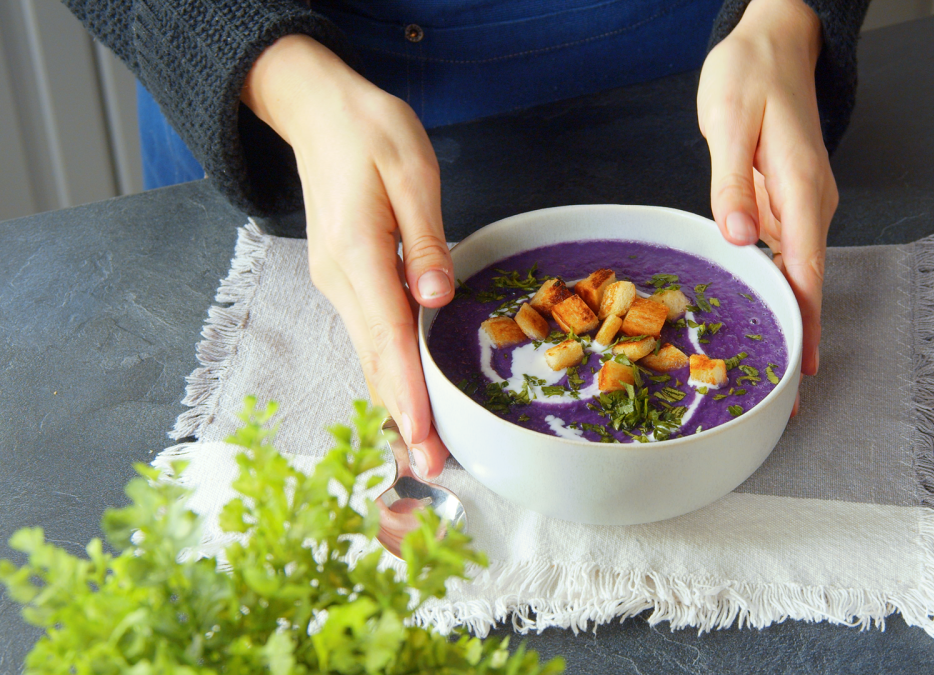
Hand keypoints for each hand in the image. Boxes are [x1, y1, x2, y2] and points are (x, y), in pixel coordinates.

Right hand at [242, 35, 450, 478]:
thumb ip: (425, 238)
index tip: (425, 438)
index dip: (408, 393)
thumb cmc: (371, 133)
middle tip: (430, 469)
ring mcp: (336, 283)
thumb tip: (435, 297)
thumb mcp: (411, 171)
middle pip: (374, 361)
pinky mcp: (343, 280)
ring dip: (393, 404)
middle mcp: (340, 280)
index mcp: (360, 253)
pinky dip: (385, 374)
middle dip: (402, 417)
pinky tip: (405, 401)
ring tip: (420, 451)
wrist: (318, 112)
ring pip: (367, 355)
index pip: (389, 338)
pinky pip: (367, 338)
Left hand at [698, 0, 836, 380]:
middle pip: (807, 280)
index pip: (806, 266)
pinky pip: (784, 252)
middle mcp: (809, 201)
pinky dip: (775, 285)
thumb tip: (740, 235)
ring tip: (769, 366)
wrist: (775, 43)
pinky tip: (759, 312)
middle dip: (800, 335)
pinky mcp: (787, 201)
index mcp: (798, 185)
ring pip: (796, 270)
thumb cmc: (750, 76)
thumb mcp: (727, 120)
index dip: (808, 321)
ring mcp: (801, 203)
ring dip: (786, 315)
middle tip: (785, 394)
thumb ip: (731, 179)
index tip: (805, 369)